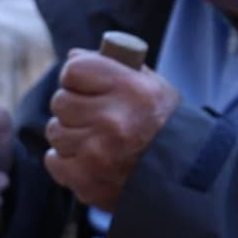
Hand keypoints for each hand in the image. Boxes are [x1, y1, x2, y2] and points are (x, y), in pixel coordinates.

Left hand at [43, 49, 178, 212]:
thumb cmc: (163, 124)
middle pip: (60, 101)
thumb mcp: (151, 85)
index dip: (76, 77)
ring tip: (94, 139)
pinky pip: (54, 160)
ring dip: (70, 134)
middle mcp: (112, 121)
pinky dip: (66, 160)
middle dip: (73, 107)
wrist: (183, 174)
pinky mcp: (86, 180)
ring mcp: (97, 153)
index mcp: (130, 90)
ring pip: (56, 132)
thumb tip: (72, 57)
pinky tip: (86, 159)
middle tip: (91, 115)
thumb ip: (113, 65)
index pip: (74, 70)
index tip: (84, 85)